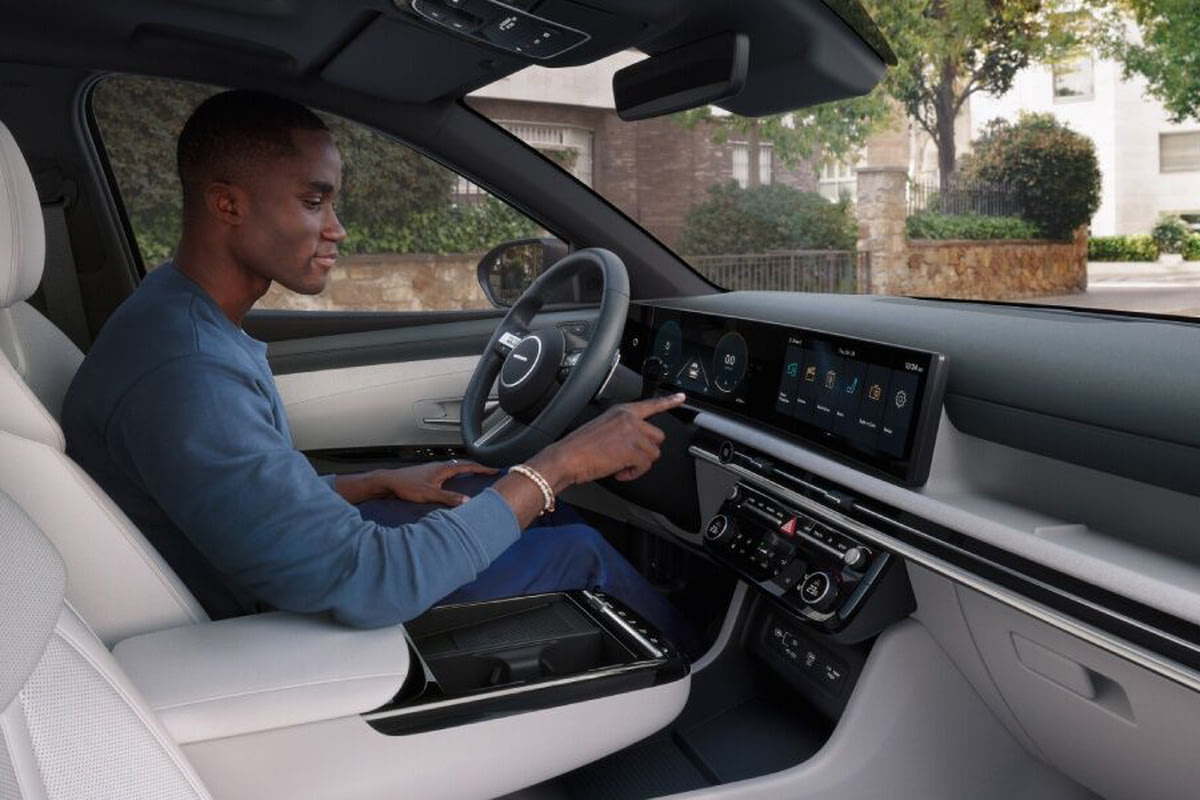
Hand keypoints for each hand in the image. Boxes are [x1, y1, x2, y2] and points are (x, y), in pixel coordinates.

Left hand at [335, 460, 496, 506]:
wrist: (387, 482)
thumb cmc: (405, 485)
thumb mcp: (429, 494)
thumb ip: (448, 498)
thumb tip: (466, 502)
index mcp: (443, 468)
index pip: (468, 466)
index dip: (482, 468)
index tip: (494, 469)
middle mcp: (439, 467)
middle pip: (463, 465)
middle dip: (477, 468)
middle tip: (488, 472)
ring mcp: (433, 470)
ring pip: (455, 468)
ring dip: (467, 471)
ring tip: (475, 476)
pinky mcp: (427, 476)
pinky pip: (448, 473)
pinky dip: (456, 476)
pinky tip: (454, 483)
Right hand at [528, 392, 686, 489]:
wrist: (567, 457)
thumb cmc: (579, 447)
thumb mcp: (603, 428)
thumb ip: (622, 429)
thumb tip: (634, 441)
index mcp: (622, 411)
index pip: (650, 404)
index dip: (669, 401)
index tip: (681, 397)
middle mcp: (630, 419)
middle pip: (657, 436)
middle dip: (646, 450)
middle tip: (629, 457)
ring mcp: (633, 434)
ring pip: (653, 454)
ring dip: (639, 464)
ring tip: (620, 465)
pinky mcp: (633, 451)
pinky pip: (645, 466)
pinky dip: (634, 473)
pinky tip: (620, 471)